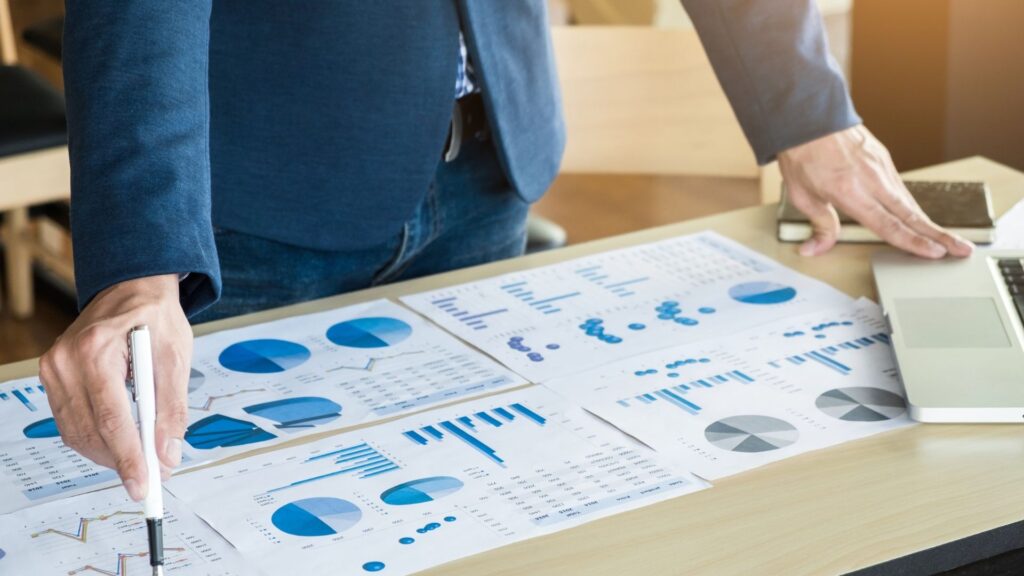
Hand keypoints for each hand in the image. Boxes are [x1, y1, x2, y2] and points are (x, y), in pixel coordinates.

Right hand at [39, 274, 191, 500]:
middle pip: (90, 431)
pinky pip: (70, 420)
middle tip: (153, 475)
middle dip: (122, 460)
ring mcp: (53, 368)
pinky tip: (119, 439)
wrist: (132, 289)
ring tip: (140, 459)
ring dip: (107, 453)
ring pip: (76, 432)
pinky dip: (95, 437)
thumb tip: (167, 453)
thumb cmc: (156, 317)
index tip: (144, 484)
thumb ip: (171, 408)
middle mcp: (66, 359)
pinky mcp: (52, 375)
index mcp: (97, 349)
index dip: (129, 457)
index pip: (112, 418)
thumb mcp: (176, 357)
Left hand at [777, 124, 973, 258]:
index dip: (913, 242)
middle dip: (939, 234)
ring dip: (928, 222)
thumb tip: (814, 249)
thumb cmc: (803, 154)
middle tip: (962, 249)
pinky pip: (900, 187)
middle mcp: (872, 179)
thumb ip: (818, 225)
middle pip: (911, 214)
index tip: (935, 253)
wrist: (809, 116)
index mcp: (851, 191)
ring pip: (909, 201)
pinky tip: (917, 217)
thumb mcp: (802, 195)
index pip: (888, 224)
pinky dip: (911, 205)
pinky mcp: (883, 158)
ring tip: (946, 239)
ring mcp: (881, 167)